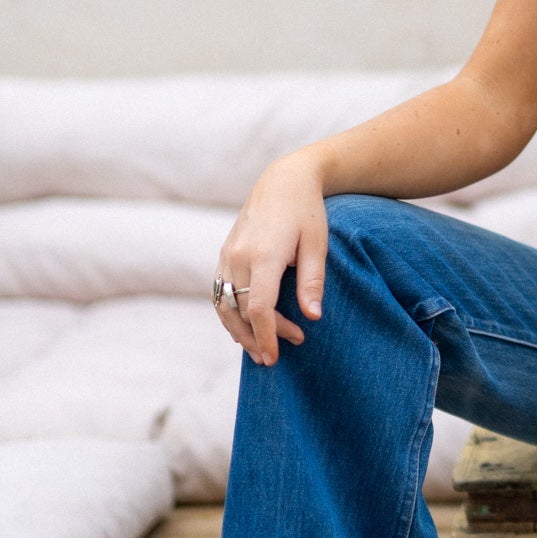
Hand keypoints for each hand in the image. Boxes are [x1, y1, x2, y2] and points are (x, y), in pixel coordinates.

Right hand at [213, 153, 328, 365]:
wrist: (283, 180)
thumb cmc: (307, 211)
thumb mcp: (318, 244)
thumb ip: (313, 281)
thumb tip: (313, 317)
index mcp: (264, 255)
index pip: (259, 308)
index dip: (266, 336)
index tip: (276, 357)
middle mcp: (239, 256)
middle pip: (241, 310)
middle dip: (260, 336)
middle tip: (282, 353)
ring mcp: (227, 254)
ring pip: (223, 304)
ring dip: (239, 331)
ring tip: (258, 351)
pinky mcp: (224, 253)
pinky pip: (219, 291)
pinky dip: (228, 314)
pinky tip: (243, 329)